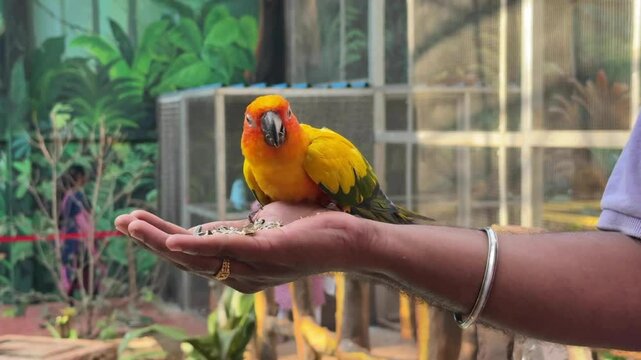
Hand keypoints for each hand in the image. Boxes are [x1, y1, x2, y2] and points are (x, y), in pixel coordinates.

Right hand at [114, 202, 372, 292]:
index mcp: (238, 261)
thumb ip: (249, 226)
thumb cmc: (312, 228)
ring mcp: (254, 266)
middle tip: (119, 221)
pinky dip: (198, 245)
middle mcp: (241, 272)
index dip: (160, 237)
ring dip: (163, 240)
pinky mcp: (269, 254)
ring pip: (199, 256)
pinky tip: (173, 240)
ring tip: (132, 224)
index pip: (191, 251)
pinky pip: (227, 251)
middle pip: (186, 257)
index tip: (132, 220)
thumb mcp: (271, 223)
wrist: (351, 238)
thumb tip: (239, 218)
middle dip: (150, 240)